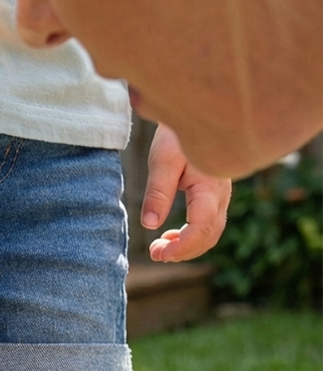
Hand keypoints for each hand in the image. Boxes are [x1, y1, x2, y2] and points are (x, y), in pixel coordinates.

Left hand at [142, 123, 230, 260]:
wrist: (196, 116)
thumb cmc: (177, 135)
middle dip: (183, 251)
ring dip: (187, 246)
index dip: (182, 246)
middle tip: (154, 254)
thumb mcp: (162, 161)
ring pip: (211, 233)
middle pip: (209, 235)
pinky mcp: (215, 196)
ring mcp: (221, 196)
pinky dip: (191, 237)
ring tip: (159, 247)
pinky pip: (209, 224)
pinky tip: (171, 235)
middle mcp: (221, 195)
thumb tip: (150, 224)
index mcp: (210, 187)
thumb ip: (158, 193)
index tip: (158, 253)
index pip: (202, 227)